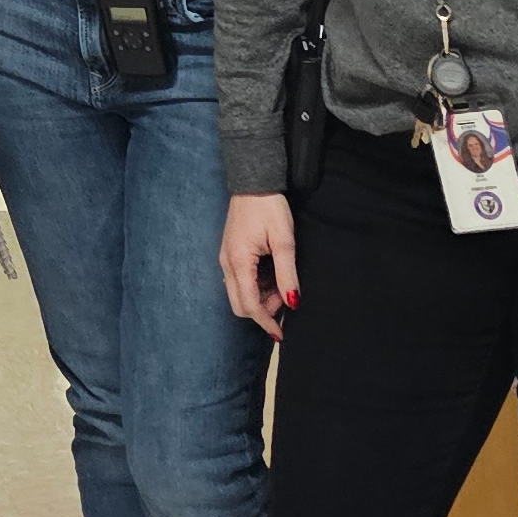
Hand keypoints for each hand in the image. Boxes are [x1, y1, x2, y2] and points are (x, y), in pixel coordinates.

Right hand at [221, 192, 298, 339]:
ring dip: (259, 298)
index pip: (249, 305)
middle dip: (262, 311)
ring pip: (238, 293)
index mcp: (238, 262)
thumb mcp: (284, 241)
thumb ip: (287, 275)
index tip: (281, 334)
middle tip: (285, 300)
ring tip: (281, 284)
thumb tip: (293, 303)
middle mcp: (226, 264)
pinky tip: (271, 275)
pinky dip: (255, 287)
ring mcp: (225, 259)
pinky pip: (238, 281)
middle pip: (239, 304)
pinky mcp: (229, 254)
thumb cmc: (270, 208)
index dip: (266, 322)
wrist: (253, 182)